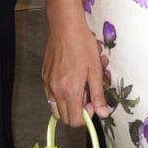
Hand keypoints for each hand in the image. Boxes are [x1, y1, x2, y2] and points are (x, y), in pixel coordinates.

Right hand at [42, 11, 110, 126]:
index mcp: (70, 91)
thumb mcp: (95, 70)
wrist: (64, 27)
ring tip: (78, 89)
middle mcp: (56, 91)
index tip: (93, 104)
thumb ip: (98, 94)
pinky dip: (60, 95)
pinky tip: (70, 80)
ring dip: (68, 105)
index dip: (86, 116)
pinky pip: (50, 95)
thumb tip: (103, 113)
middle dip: (77, 112)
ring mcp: (48, 84)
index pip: (75, 120)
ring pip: (55, 107)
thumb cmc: (82, 46)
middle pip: (64, 117)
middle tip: (87, 97)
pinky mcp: (44, 76)